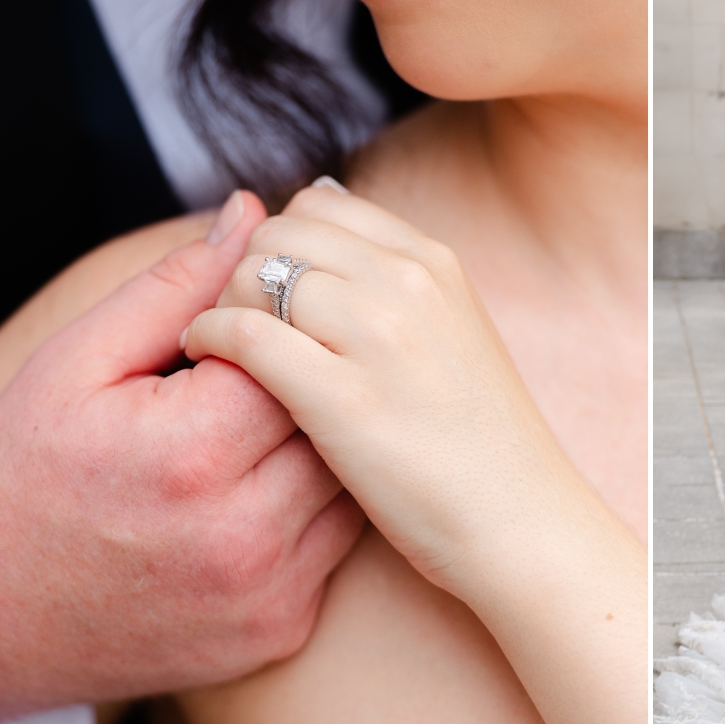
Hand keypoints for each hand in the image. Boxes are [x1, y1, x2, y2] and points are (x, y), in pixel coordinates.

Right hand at [0, 191, 362, 723]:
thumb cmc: (26, 471)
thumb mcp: (80, 359)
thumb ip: (176, 285)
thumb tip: (253, 213)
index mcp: (192, 450)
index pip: (293, 347)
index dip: (274, 322)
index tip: (244, 321)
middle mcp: (241, 530)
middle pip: (332, 410)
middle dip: (306, 377)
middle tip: (266, 367)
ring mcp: (265, 591)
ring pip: (348, 476)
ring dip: (322, 439)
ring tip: (267, 422)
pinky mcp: (277, 630)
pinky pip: (336, 543)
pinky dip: (316, 505)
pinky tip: (264, 484)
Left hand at [186, 181, 647, 723]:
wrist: (521, 520)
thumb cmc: (477, 437)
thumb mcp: (452, 326)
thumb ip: (392, 277)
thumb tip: (328, 220)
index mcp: (431, 260)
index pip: (321, 204)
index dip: (279, 241)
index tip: (265, 288)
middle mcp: (405, 282)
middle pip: (281, 232)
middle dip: (243, 268)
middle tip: (232, 319)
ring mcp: (378, 337)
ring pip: (257, 274)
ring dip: (222, 302)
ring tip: (215, 348)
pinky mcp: (344, 399)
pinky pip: (247, 336)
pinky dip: (210, 337)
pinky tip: (203, 363)